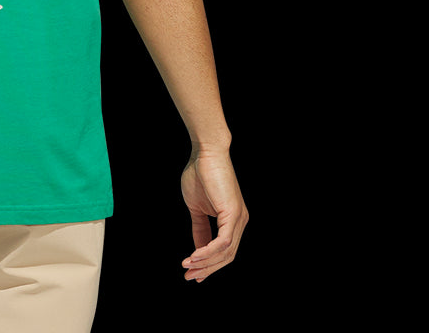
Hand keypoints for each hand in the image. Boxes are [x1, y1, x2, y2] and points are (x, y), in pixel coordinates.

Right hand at [180, 148, 247, 280]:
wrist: (205, 153)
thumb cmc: (200, 174)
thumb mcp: (196, 207)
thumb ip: (199, 228)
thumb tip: (198, 249)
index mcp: (233, 220)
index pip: (224, 251)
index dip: (209, 265)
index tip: (194, 274)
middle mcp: (240, 222)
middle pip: (227, 257)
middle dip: (207, 269)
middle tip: (189, 276)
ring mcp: (239, 219)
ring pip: (225, 252)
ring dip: (205, 262)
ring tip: (187, 266)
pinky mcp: (234, 214)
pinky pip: (223, 242)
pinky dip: (208, 251)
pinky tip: (194, 256)